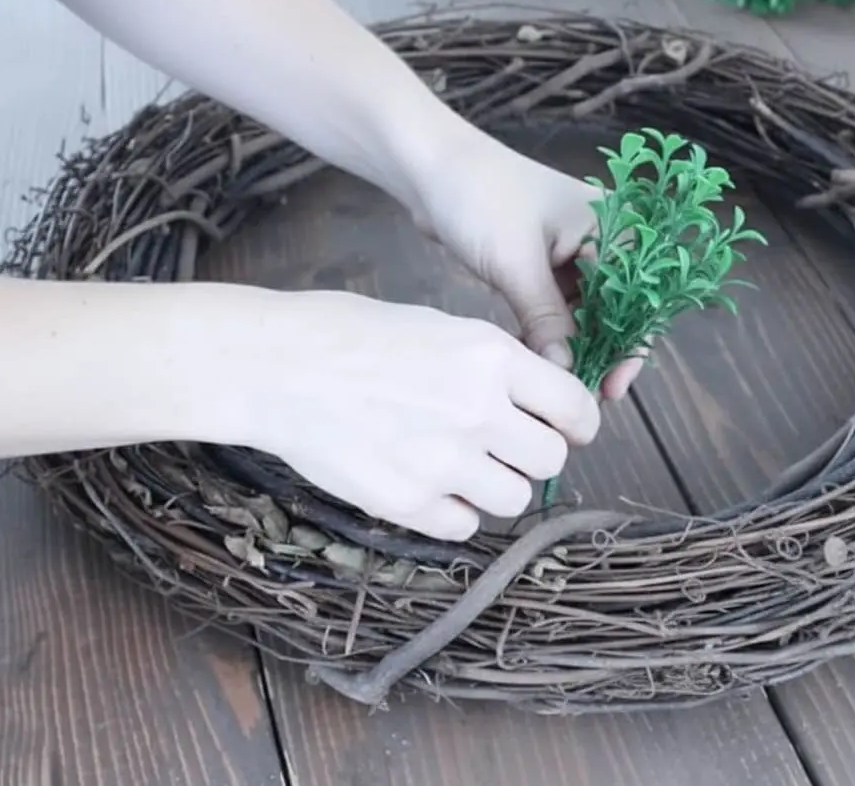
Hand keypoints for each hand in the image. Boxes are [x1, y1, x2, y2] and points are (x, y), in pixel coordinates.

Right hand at [235, 290, 599, 539]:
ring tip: (460, 465)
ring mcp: (443, 463)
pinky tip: (425, 483)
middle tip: (505, 446)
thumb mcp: (440, 327)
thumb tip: (533, 403)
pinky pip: (463, 527)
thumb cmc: (351, 335)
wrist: (278, 368)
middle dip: (534, 454)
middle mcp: (478, 411)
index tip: (567, 429)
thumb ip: (494, 367)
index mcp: (490, 357)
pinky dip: (453, 512)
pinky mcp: (406, 503)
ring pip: (514, 499)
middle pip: (551, 459)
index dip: (576, 423)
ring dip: (496, 486)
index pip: (573, 406)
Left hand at [406, 130, 645, 401]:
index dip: (628, 347)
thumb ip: (547, 321)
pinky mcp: (543, 265)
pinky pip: (559, 309)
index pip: (636, 298)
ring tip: (562, 387)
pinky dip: (552, 335)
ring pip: (586, 314)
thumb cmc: (480, 199)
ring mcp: (572, 252)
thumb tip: (567, 375)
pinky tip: (542, 364)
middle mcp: (602, 239)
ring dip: (576, 348)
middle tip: (585, 397)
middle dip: (603, 353)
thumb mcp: (517, 264)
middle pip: (616, 310)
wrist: (429, 167)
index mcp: (613, 225)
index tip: (611, 389)